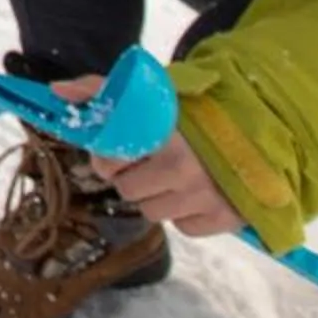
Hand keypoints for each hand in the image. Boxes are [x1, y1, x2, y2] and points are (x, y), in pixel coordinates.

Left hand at [56, 76, 243, 237]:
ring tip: (175, 174)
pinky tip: (196, 190)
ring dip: (156, 195)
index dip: (108, 156)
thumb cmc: (194, 109)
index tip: (120, 147)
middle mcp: (184, 168)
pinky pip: (183, 227)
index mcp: (161, 132)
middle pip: (126, 190)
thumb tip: (57, 91)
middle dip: (131, 176)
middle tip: (150, 160)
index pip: (108, 159)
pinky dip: (184, 213)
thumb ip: (102, 90)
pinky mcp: (224, 219)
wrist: (260, 121)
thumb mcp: (150, 93)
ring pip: (151, 212)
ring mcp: (205, 196)